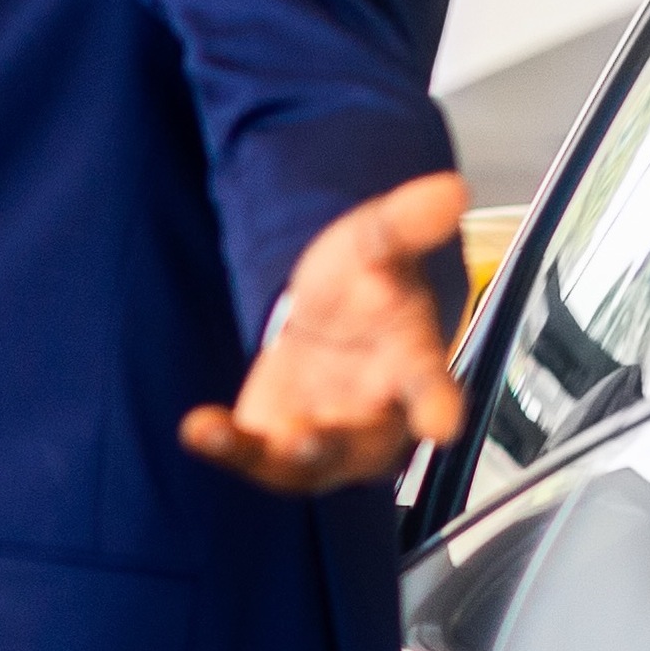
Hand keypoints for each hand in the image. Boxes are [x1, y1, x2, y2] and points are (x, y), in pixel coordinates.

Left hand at [183, 170, 476, 494]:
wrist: (322, 322)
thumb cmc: (363, 289)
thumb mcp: (373, 244)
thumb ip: (405, 224)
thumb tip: (451, 188)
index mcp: (410, 365)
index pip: (429, 386)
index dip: (436, 404)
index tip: (441, 424)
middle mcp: (375, 414)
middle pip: (364, 441)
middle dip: (336, 443)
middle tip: (309, 437)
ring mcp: (327, 439)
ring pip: (308, 462)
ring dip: (276, 454)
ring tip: (232, 436)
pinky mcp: (276, 447)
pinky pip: (253, 455)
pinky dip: (225, 445)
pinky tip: (198, 428)